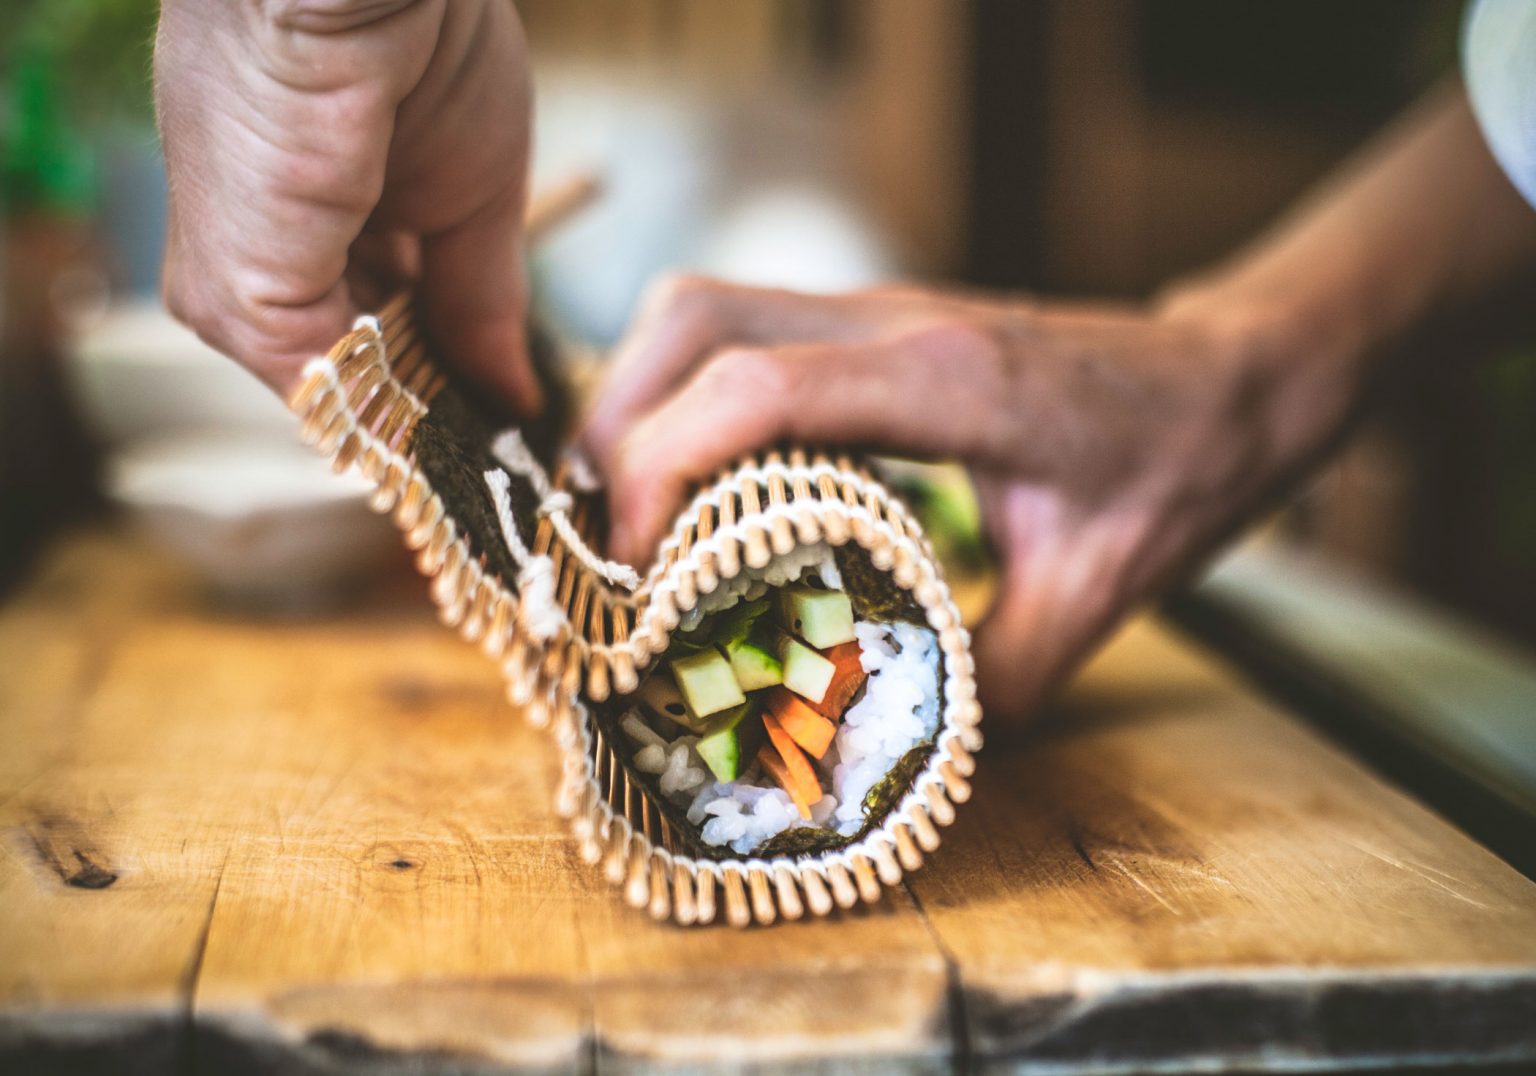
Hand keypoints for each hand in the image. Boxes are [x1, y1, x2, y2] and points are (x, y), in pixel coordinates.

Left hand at [154, 0, 541, 410]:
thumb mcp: (475, 194)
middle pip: (349, 355)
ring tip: (473, 418)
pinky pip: (320, 387)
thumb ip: (479, 302)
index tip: (488, 400)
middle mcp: (256, 235)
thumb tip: (513, 398)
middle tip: (490, 424)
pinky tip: (439, 406)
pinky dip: (388, 408)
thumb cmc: (431, 41)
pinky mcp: (240, 294)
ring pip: (332, 386)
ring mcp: (239, 270)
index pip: (365, 313)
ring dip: (411, 410)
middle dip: (423, 391)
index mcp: (302, 197)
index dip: (431, 361)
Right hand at [578, 276, 1348, 717]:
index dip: (656, 470)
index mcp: (946, 378)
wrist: (1233, 376)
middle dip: (613, 424)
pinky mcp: (873, 328)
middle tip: (596, 542)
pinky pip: (742, 333)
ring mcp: (878, 312)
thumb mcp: (1100, 593)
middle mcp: (893, 323)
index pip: (753, 389)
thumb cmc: (1180, 467)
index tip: (627, 570)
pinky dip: (685, 397)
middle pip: (693, 318)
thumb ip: (997, 676)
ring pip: (703, 310)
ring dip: (638, 402)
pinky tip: (691, 485)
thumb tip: (892, 750)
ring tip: (620, 516)